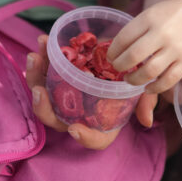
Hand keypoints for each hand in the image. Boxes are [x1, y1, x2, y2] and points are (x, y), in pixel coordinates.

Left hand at [25, 34, 158, 149]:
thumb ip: (145, 102)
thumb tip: (146, 120)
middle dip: (43, 108)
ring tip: (35, 56)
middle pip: (58, 118)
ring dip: (35, 77)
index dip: (85, 137)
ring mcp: (67, 93)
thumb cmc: (135, 74)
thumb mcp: (144, 87)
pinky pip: (45, 70)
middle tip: (39, 91)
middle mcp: (81, 111)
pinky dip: (42, 57)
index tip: (75, 128)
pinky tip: (43, 41)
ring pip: (44, 93)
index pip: (95, 139)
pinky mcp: (59, 73)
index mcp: (103, 121)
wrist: (126, 48)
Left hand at [106, 0, 181, 93]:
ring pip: (149, 72)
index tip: (110, 57)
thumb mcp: (153, 13)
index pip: (124, 37)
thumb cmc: (172, 16)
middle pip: (134, 56)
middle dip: (120, 66)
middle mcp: (162, 33)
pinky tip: (146, 88)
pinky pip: (167, 80)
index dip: (113, 51)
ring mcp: (175, 49)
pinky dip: (154, 88)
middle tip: (117, 68)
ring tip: (129, 79)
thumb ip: (137, 29)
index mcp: (150, 18)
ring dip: (134, 79)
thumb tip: (116, 50)